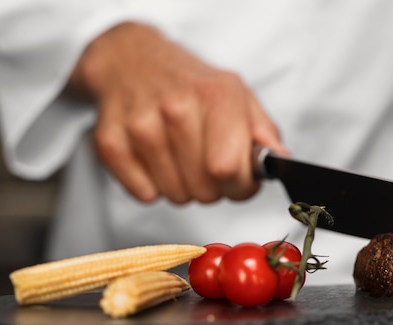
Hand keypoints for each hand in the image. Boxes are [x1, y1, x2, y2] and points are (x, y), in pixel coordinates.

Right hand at [67, 22, 285, 203]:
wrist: (132, 60)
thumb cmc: (191, 85)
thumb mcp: (237, 95)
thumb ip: (264, 131)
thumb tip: (281, 162)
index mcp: (216, 97)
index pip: (230, 170)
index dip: (241, 186)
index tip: (239, 179)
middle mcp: (176, 109)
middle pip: (205, 190)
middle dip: (213, 188)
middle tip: (205, 163)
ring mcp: (139, 125)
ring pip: (175, 195)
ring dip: (183, 186)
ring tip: (179, 156)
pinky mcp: (110, 143)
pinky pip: (144, 194)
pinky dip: (153, 186)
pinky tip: (155, 158)